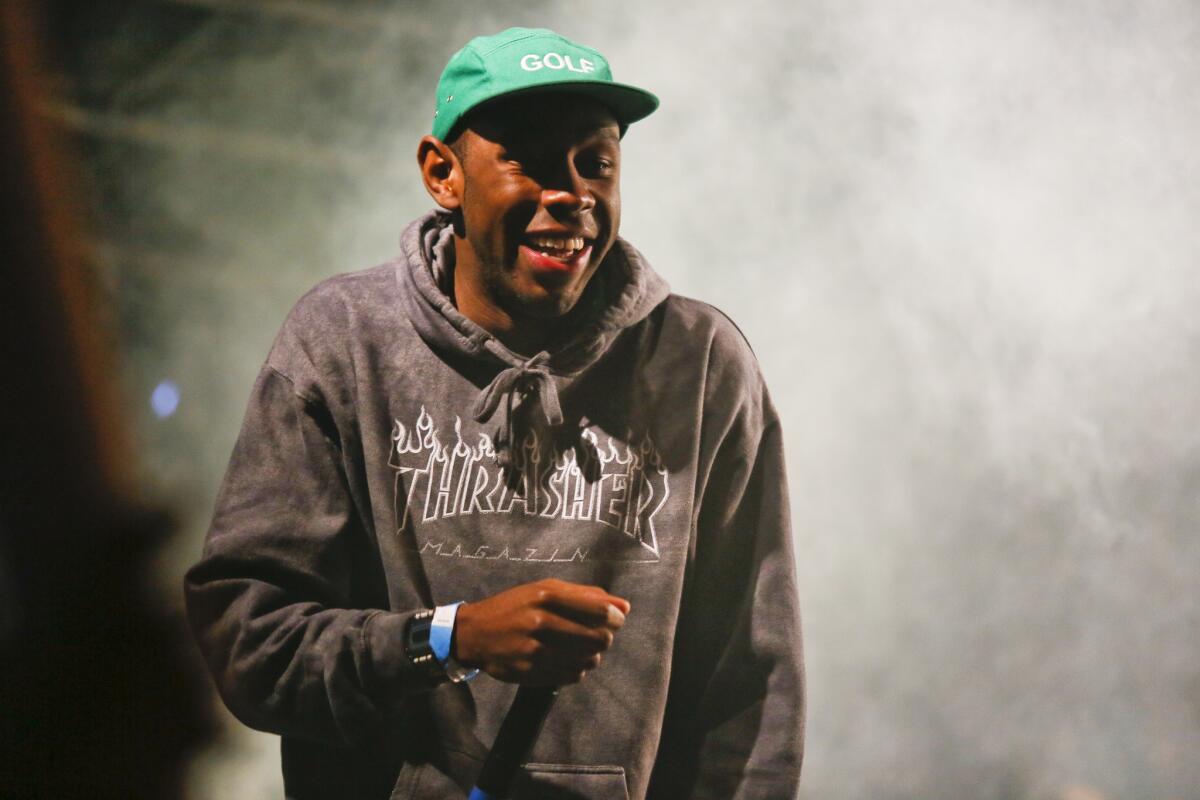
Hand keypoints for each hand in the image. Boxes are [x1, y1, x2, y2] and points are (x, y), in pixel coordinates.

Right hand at [452, 578, 629, 685]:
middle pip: (598, 638)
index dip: (615, 618)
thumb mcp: (545, 589)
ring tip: (580, 648)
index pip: (599, 611)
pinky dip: (576, 670)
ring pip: (587, 660)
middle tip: (597, 636)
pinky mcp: (530, 672)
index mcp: (546, 596)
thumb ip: (586, 595)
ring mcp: (534, 650)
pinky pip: (571, 676)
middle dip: (605, 638)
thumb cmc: (515, 606)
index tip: (616, 620)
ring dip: (591, 655)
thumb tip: (625, 606)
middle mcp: (541, 622)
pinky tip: (566, 660)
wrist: (474, 633)